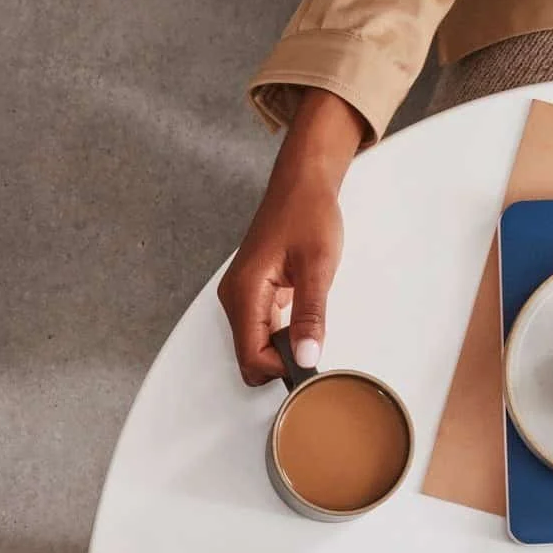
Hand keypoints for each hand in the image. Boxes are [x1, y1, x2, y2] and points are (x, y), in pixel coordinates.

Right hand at [219, 90, 366, 384]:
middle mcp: (234, 298)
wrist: (302, 184)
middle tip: (315, 341)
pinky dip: (281, 336)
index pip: (252, 358)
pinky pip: (260, 331)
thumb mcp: (318, 265)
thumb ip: (311, 315)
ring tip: (311, 325)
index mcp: (245, 292)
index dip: (283, 368)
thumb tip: (307, 358)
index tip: (313, 358)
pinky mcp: (250, 294)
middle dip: (281, 363)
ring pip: (255, 347)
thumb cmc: (308, 214)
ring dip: (282, 349)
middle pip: (250, 358)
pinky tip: (302, 318)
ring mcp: (240, 297)